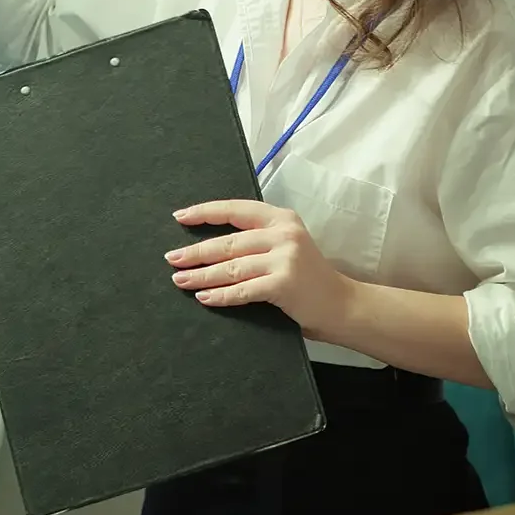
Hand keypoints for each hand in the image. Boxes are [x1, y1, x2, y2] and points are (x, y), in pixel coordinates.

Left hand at [166, 200, 355, 335]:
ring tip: (180, 279)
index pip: (235, 209)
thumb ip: (258, 241)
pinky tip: (204, 298)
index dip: (205, 212)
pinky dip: (220, 295)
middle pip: (228, 242)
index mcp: (281, 218)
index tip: (180, 217)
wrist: (342, 305)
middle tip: (172, 259)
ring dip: (201, 275)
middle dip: (196, 252)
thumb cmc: (309, 279)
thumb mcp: (286, 247)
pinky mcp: (283, 283)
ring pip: (230, 266)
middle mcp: (283, 233)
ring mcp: (285, 257)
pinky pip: (242, 290)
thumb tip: (210, 248)